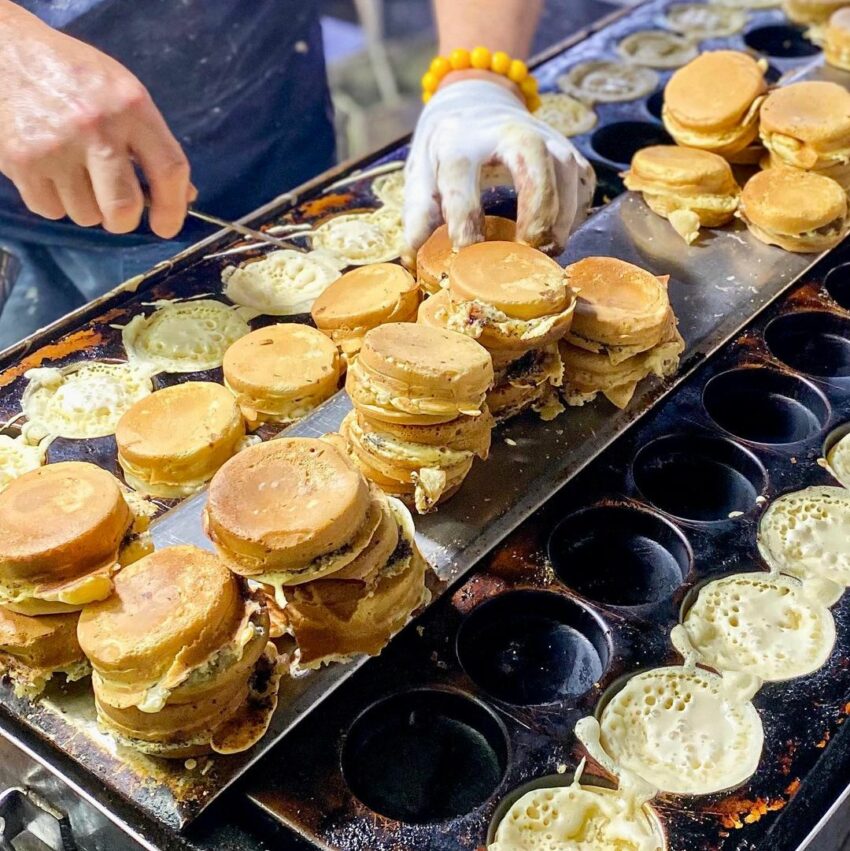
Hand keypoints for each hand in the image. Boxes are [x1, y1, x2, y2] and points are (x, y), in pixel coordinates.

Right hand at [0, 5, 191, 236]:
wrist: (4, 50)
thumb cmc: (75, 78)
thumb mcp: (124, 95)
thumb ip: (154, 145)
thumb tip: (184, 198)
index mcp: (131, 106)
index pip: (170, 170)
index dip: (173, 209)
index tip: (166, 227)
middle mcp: (95, 127)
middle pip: (124, 209)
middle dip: (124, 220)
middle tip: (118, 212)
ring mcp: (55, 146)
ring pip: (86, 215)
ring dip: (86, 206)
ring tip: (75, 172)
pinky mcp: (21, 162)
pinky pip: (52, 210)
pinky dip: (55, 201)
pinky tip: (50, 170)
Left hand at [404, 77, 594, 255]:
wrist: (477, 103)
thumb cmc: (446, 151)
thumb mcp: (421, 174)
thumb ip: (419, 212)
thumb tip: (414, 254)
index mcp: (459, 140)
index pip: (461, 175)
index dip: (464, 216)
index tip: (466, 252)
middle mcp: (505, 130)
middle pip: (532, 157)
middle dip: (537, 206)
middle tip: (533, 249)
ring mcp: (543, 135)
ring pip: (566, 168)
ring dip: (563, 215)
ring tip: (549, 251)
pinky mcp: (566, 148)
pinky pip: (581, 180)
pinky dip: (575, 211)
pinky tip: (560, 234)